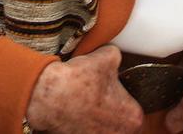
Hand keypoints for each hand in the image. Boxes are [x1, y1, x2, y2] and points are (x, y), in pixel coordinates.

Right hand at [25, 46, 143, 132]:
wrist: (48, 96)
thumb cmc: (79, 81)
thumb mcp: (106, 57)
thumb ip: (116, 57)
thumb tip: (114, 55)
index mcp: (134, 117)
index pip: (132, 102)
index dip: (118, 90)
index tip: (108, 85)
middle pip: (117, 114)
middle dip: (108, 104)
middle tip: (94, 89)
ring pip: (100, 122)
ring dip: (94, 112)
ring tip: (81, 97)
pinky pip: (84, 127)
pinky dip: (79, 119)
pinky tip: (71, 106)